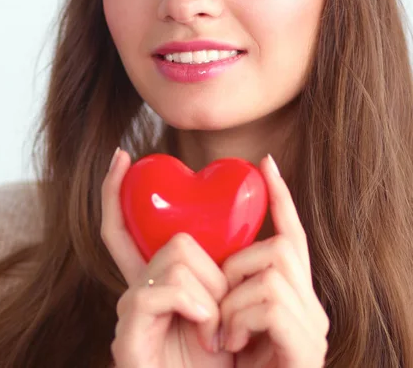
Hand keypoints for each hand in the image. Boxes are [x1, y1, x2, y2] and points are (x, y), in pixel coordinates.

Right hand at [101, 148, 233, 367]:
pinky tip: (205, 331)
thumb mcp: (230, 309)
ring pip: (175, 260)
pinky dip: (196, 305)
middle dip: (213, 272)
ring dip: (211, 294)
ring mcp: (129, 313)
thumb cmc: (225, 364)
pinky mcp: (127, 335)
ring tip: (216, 331)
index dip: (116, 192)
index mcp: (155, 283)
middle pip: (172, 243)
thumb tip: (245, 227)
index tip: (122, 157)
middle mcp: (135, 292)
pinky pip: (161, 289)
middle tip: (223, 314)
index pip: (124, 228)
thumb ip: (225, 272)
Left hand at [218, 155, 329, 366]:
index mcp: (284, 295)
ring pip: (273, 268)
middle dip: (238, 264)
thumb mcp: (210, 316)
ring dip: (234, 296)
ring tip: (222, 333)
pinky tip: (232, 344)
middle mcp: (308, 306)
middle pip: (282, 246)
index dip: (280, 198)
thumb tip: (200, 246)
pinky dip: (240, 318)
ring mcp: (313, 328)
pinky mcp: (308, 348)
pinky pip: (271, 301)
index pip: (291, 235)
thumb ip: (213, 284)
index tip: (264, 164)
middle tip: (219, 308)